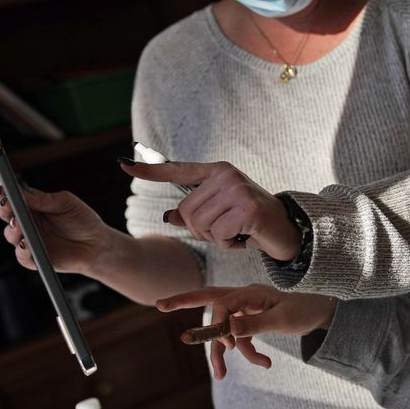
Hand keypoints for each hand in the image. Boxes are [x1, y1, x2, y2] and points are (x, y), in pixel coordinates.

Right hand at [0, 183, 108, 274]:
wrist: (97, 244)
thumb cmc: (82, 220)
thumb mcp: (66, 203)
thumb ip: (44, 199)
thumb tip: (21, 193)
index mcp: (33, 206)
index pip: (13, 197)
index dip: (2, 192)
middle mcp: (27, 222)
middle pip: (6, 214)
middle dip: (3, 208)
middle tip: (6, 204)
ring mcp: (29, 240)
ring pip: (11, 235)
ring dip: (13, 230)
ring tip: (19, 225)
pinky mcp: (34, 258)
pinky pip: (22, 256)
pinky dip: (22, 250)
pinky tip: (26, 244)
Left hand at [120, 161, 301, 259]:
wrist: (286, 230)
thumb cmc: (250, 223)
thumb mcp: (220, 215)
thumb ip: (195, 214)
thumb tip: (169, 216)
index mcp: (217, 171)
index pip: (177, 170)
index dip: (150, 170)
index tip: (122, 164)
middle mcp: (226, 175)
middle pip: (187, 212)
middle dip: (202, 231)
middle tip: (226, 230)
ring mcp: (237, 189)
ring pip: (200, 225)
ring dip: (216, 239)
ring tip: (236, 232)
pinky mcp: (247, 208)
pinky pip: (218, 235)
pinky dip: (228, 244)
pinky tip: (244, 238)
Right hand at [156, 284, 336, 379]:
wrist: (322, 312)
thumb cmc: (305, 310)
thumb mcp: (283, 320)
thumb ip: (256, 324)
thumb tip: (230, 328)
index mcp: (251, 292)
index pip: (222, 302)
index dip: (211, 318)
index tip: (215, 337)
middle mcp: (245, 297)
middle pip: (211, 302)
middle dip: (186, 305)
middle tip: (160, 304)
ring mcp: (247, 309)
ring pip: (224, 328)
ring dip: (223, 352)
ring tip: (220, 376)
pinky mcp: (252, 320)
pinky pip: (240, 337)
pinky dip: (247, 352)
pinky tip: (264, 362)